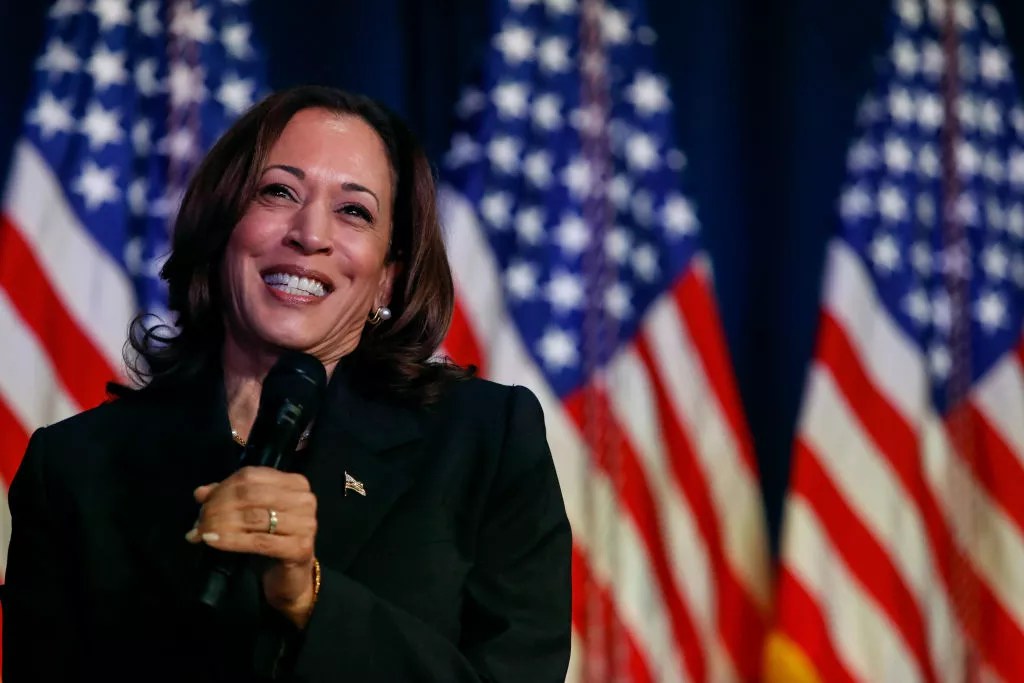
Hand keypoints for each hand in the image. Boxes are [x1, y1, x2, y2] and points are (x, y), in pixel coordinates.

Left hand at [186, 466, 318, 626]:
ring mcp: (305, 523)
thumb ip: (228, 499)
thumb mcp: (250, 515)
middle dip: (218, 507)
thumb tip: (200, 492)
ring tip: (201, 533)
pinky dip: (230, 540)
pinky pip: (258, 541)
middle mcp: (304, 499)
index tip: (202, 504)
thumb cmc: (271, 541)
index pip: (251, 476)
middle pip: (250, 495)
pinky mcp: (300, 547)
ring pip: (253, 517)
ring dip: (220, 524)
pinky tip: (212, 541)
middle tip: (199, 522)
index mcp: (295, 483)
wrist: (291, 578)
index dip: (222, 488)